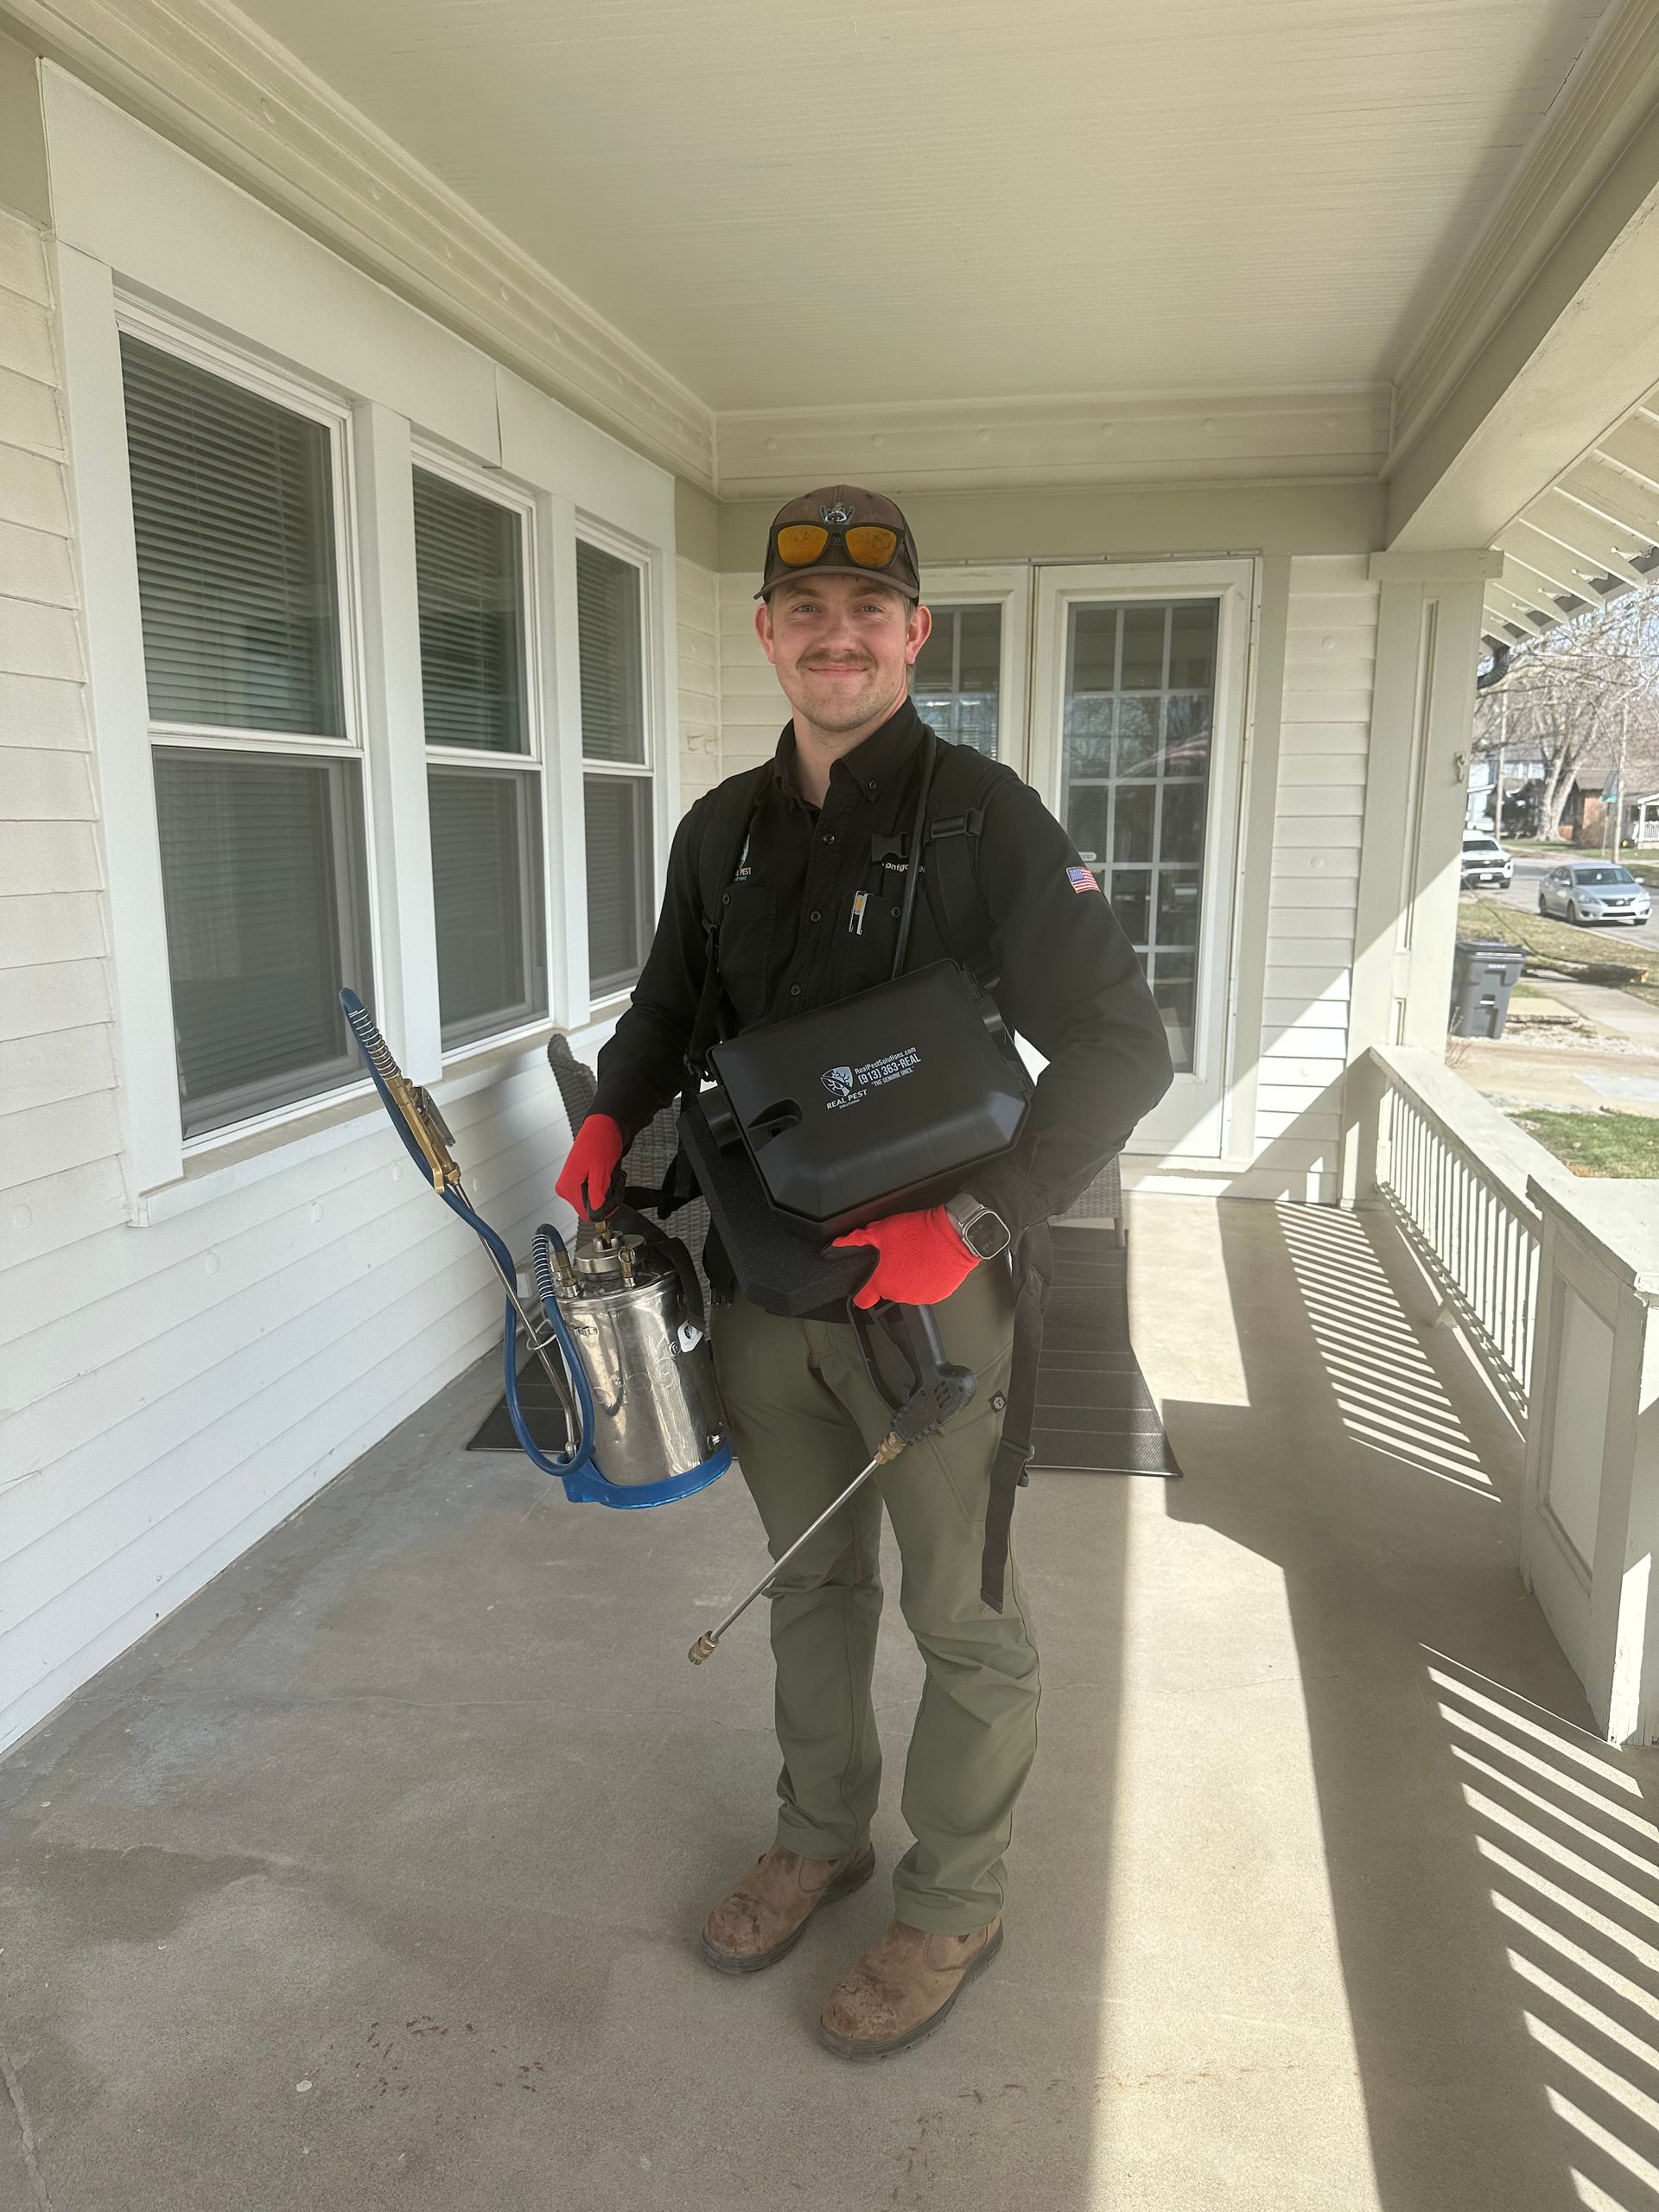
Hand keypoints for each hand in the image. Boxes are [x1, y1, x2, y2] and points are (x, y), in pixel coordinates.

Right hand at [555, 1113, 624, 1219]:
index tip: (613, 1193)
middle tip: (614, 1181)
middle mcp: (567, 1187)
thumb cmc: (602, 1143)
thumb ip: (597, 1197)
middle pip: (592, 1209)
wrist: (605, 1126)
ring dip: (608, 1192)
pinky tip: (607, 1174)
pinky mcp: (579, 1180)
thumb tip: (596, 1216)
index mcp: (568, 1187)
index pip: (589, 1215)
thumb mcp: (602, 1172)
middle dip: (607, 1199)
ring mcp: (572, 1183)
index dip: (605, 1209)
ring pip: (595, 1202)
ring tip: (611, 1175)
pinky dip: (606, 1186)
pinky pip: (595, 1193)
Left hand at [832, 1205, 978, 1309]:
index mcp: (883, 1282)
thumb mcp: (883, 1231)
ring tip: (917, 1258)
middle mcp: (900, 1295)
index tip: (865, 1288)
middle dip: (892, 1276)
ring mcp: (920, 1297)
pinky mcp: (938, 1295)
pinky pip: (927, 1290)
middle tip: (899, 1257)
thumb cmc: (920, 1234)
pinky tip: (930, 1264)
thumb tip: (840, 1243)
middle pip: (889, 1290)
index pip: (863, 1300)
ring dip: (910, 1278)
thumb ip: (858, 1239)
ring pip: (909, 1290)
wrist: (954, 1236)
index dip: (862, 1292)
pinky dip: (927, 1280)